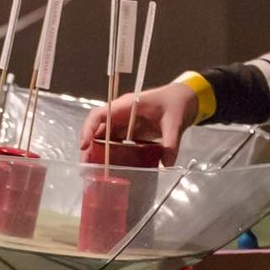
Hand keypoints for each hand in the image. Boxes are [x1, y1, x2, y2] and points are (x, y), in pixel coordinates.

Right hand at [80, 81, 200, 158]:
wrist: (185, 99)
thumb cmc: (177, 103)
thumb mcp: (175, 122)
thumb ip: (171, 142)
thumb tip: (166, 164)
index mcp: (128, 105)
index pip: (100, 114)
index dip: (89, 129)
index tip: (84, 146)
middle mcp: (122, 113)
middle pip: (98, 128)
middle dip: (89, 146)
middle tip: (86, 166)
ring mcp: (125, 122)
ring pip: (104, 136)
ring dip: (97, 151)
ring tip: (93, 170)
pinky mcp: (131, 131)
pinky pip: (115, 141)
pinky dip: (109, 153)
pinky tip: (109, 167)